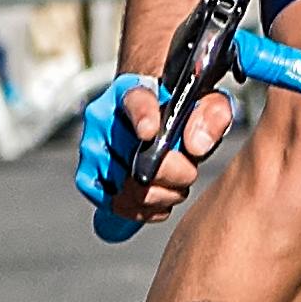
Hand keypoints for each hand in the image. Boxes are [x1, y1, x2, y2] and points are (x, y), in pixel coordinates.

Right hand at [70, 70, 216, 233]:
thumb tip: (195, 146)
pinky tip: (160, 200)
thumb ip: (211, 114)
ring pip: (127, 186)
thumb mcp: (209, 102)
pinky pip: (114, 204)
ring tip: (176, 185)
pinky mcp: (88, 178)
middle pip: (134, 156)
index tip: (150, 133)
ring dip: (161, 195)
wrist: (157, 120)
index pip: (136, 101)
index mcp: (133, 91)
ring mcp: (92, 149)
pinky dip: (143, 210)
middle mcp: (103, 118)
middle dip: (174, 173)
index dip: (142, 117)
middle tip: (189, 172)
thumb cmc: (183, 110)